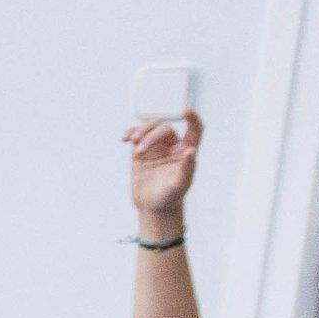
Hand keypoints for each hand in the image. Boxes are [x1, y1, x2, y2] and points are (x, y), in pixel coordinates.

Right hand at [128, 113, 201, 230]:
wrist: (152, 205)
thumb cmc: (170, 196)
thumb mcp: (179, 185)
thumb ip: (186, 168)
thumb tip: (191, 151)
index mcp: (185, 151)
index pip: (194, 130)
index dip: (193, 119)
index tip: (186, 112)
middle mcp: (172, 146)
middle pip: (164, 129)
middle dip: (152, 135)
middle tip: (140, 148)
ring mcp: (155, 147)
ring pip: (150, 129)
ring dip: (141, 131)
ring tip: (132, 140)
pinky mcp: (140, 152)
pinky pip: (135, 137)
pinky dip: (129, 134)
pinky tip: (124, 138)